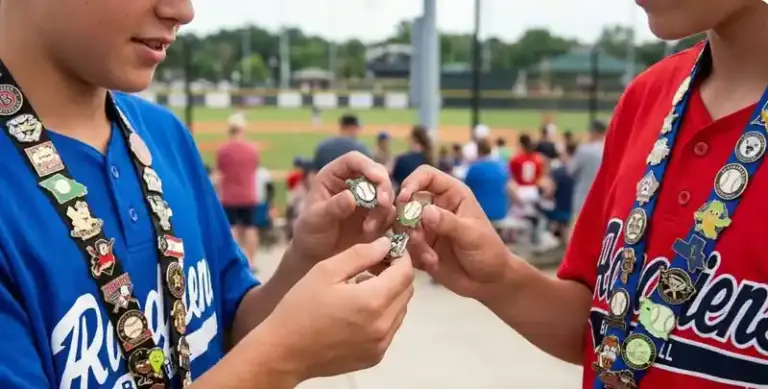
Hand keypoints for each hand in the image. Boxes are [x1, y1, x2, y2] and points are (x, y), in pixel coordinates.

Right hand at [259, 237, 414, 380]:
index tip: (389, 249)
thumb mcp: (326, 271)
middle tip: (374, 267)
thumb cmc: (300, 307)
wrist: (284, 352)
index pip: (405, 273)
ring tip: (363, 288)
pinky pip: (390, 328)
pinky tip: (359, 310)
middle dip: (397, 275)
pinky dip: (383, 315)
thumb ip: (360, 254)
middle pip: (407, 291)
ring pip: (400, 310)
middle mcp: (383, 325)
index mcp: (372, 301)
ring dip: (390, 295)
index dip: (401, 257)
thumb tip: (386, 244)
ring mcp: (381, 344)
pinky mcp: (375, 356)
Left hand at [291, 152, 396, 263]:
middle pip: (377, 173)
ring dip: (383, 209)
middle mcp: (353, 183)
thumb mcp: (316, 220)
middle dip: (383, 187)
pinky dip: (385, 222)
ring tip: (368, 229)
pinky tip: (370, 234)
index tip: (378, 178)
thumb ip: (333, 208)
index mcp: (334, 176)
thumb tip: (350, 197)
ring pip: (386, 193)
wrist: (316, 254)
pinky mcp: (375, 214)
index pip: (353, 161)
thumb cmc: (310, 232)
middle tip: (382, 203)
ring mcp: (366, 198)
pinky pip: (389, 213)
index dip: (367, 166)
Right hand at [397, 165, 512, 298]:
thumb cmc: (489, 251)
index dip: (412, 182)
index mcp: (452, 195)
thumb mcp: (472, 235)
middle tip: (417, 237)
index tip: (404, 199)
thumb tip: (424, 211)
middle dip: (406, 218)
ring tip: (430, 256)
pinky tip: (432, 263)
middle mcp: (435, 207)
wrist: (489, 282)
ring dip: (412, 240)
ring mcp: (425, 227)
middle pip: (406, 200)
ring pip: (402, 224)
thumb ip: (448, 222)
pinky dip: (414, 254)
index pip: (426, 176)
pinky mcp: (419, 246)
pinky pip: (404, 245)